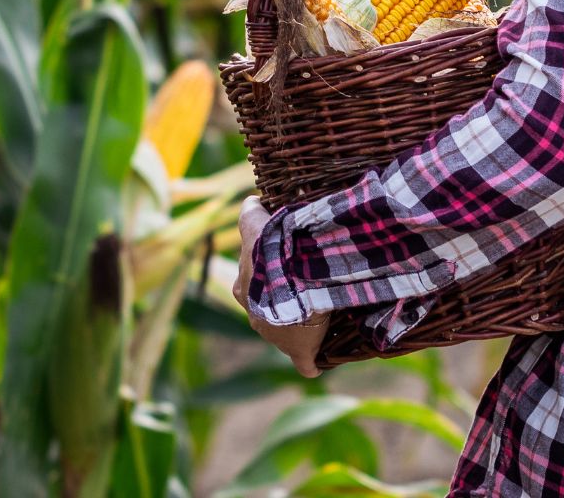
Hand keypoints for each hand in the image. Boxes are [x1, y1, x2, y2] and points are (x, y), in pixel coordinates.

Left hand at [233, 195, 331, 377]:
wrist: (286, 282)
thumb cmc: (270, 251)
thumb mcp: (254, 224)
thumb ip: (249, 212)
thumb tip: (251, 199)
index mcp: (244, 288)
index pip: (253, 280)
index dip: (267, 272)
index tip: (285, 263)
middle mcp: (254, 314)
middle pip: (267, 307)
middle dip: (281, 299)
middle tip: (305, 285)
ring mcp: (275, 336)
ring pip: (284, 330)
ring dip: (298, 323)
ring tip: (319, 314)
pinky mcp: (297, 350)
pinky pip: (305, 361)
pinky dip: (310, 362)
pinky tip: (318, 363)